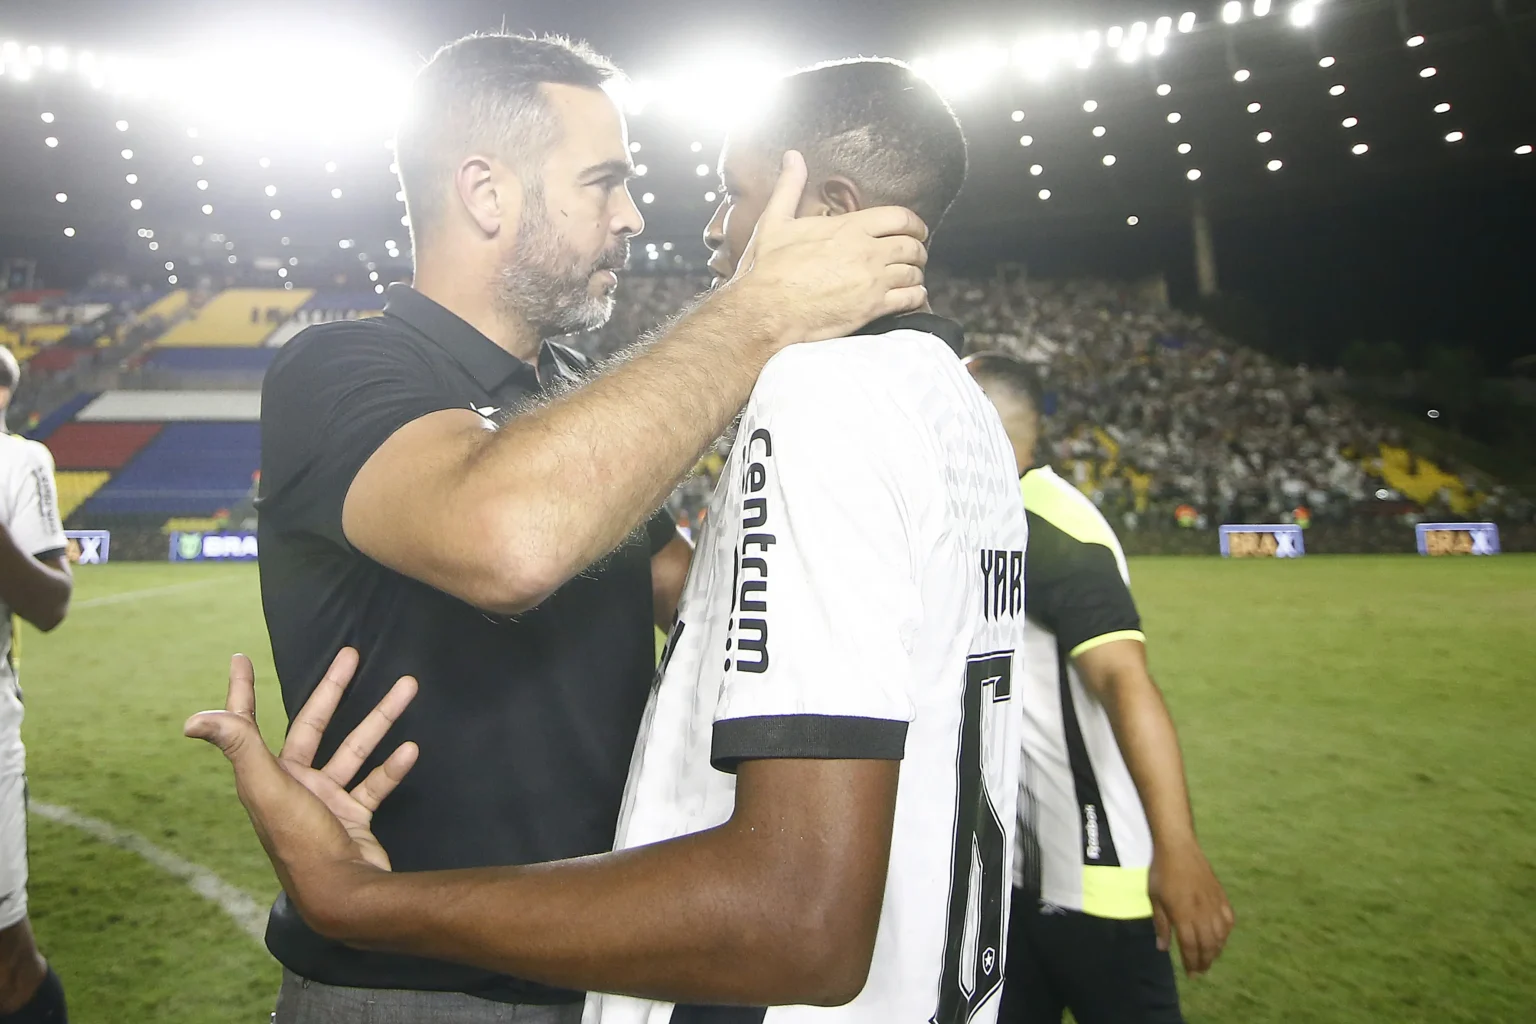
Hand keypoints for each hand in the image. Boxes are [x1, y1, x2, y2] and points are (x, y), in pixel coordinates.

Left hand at [184, 648, 418, 934]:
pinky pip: (374, 782)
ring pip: (355, 749)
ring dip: (381, 719)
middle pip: (314, 726)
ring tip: (407, 688)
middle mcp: (294, 785)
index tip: (240, 659)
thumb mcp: (268, 788)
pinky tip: (410, 748)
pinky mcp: (354, 817)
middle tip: (351, 654)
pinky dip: (392, 766)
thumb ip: (240, 748)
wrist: (344, 894)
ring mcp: (326, 801)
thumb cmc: (301, 840)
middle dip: (333, 689)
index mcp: (267, 777)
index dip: (241, 692)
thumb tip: (193, 720)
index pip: (248, 724)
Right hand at [727, 150, 929, 346]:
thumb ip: (789, 187)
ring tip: (911, 278)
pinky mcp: (873, 308)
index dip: (914, 224)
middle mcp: (867, 251)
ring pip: (913, 273)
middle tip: (915, 256)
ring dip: (916, 274)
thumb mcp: (775, 220)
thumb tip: (793, 157)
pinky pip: (910, 299)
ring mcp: (873, 280)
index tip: (916, 230)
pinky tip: (912, 297)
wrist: (766, 310)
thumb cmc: (768, 268)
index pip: (899, 217)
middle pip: (912, 246)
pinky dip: (916, 297)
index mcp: (849, 227)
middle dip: (918, 250)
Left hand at [1149, 839, 1234, 975]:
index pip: (1190, 947)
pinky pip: (1228, 920)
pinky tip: (1221, 937)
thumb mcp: (1155, 899)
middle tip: (1201, 971)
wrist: (1179, 848)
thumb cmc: (1161, 872)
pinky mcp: (1221, 895)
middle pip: (1208, 945)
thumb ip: (1161, 925)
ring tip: (1210, 958)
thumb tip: (1162, 948)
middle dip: (1205, 961)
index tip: (1191, 974)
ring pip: (1221, 935)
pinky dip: (1226, 933)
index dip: (1191, 963)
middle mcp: (1202, 913)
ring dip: (1216, 950)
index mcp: (1183, 915)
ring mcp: (1214, 904)